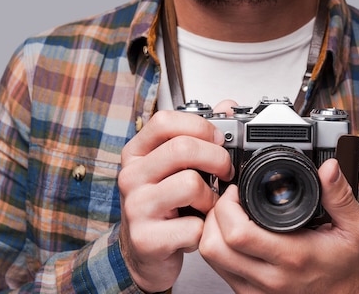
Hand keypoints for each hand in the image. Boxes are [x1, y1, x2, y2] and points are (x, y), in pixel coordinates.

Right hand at [118, 109, 234, 292]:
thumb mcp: (175, 167)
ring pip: (190, 184)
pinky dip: (204, 229)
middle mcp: (131, 175)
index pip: (165, 121)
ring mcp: (135, 207)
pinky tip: (195, 229)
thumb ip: (199, 136)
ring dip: (211, 198)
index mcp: (137, 152)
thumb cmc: (163, 205)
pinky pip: (192, 226)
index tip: (219, 140)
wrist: (143, 254)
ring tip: (207, 205)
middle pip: (183, 148)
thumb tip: (226, 105)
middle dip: (217, 158)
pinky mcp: (146, 239)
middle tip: (225, 172)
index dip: (200, 126)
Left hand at [199, 158, 358, 292]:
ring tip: (230, 214)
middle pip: (213, 246)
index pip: (238, 234)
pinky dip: (219, 247)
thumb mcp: (355, 226)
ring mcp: (257, 290)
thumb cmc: (348, 265)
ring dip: (212, 231)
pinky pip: (219, 270)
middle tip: (230, 199)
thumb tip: (329, 169)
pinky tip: (233, 234)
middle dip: (214, 214)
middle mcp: (270, 277)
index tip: (239, 190)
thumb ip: (340, 195)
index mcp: (293, 256)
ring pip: (211, 258)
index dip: (228, 205)